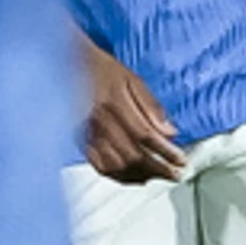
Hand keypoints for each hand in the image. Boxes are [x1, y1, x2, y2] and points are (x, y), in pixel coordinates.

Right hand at [82, 54, 186, 182]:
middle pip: (133, 155)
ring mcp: (88, 134)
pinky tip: (134, 177)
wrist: (64, 67)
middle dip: (158, 169)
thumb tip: (170, 132)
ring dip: (141, 175)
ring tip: (158, 176)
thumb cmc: (100, 69)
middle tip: (175, 174)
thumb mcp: (131, 79)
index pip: (145, 135)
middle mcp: (99, 121)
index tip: (181, 161)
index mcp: (114, 102)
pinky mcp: (79, 142)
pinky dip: (120, 176)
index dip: (165, 152)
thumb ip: (151, 106)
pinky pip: (100, 166)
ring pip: (117, 165)